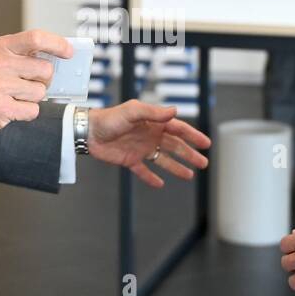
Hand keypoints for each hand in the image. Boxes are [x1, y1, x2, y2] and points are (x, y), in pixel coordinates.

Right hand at [0, 29, 72, 137]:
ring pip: (41, 92)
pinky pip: (32, 110)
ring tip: (15, 96)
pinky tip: (11, 108)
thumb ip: (23, 54)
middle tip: (30, 83)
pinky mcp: (0, 108)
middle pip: (45, 69)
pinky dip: (26, 112)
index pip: (36, 38)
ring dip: (33, 98)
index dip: (57, 44)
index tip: (68, 52)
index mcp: (0, 47)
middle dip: (43, 80)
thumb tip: (57, 57)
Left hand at [88, 100, 210, 187]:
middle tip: (203, 163)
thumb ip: (154, 112)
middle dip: (189, 154)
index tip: (206, 144)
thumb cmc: (110, 118)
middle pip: (175, 146)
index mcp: (153, 122)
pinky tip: (160, 184)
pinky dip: (151, 178)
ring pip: (163, 159)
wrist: (88, 132)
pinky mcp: (129, 160)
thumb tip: (175, 112)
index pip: (178, 129)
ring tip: (189, 176)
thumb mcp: (133, 111)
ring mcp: (140, 148)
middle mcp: (149, 135)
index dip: (193, 136)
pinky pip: (143, 171)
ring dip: (176, 167)